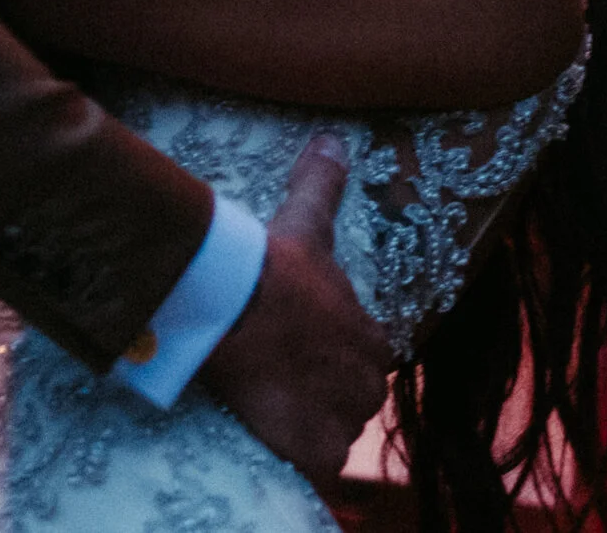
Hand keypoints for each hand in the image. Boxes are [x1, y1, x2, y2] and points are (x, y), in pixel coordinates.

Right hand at [198, 135, 391, 487]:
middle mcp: (367, 383)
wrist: (233, 307)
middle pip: (352, 398)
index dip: (334, 354)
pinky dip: (295, 455)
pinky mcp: (314, 451)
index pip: (367, 357)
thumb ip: (323, 184)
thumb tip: (333, 141)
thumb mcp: (305, 222)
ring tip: (268, 402)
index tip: (303, 347)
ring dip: (308, 422)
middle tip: (281, 376)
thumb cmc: (274, 265)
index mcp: (372, 337)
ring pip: (333, 431)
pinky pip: (313, 464)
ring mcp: (342, 420)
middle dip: (324, 391)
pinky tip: (267, 433)